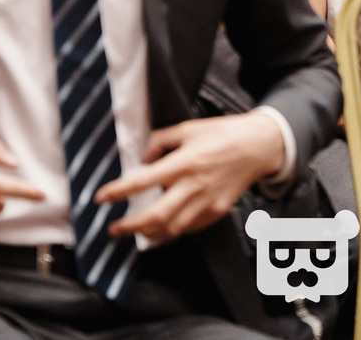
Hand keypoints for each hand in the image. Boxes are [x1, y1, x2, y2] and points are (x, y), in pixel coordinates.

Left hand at [95, 112, 284, 239]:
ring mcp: (207, 201)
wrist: (258, 146)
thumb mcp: (189, 128)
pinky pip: (191, 227)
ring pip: (172, 228)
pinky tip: (165, 226)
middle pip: (156, 216)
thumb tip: (142, 157)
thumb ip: (162, 140)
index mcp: (184, 162)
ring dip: (150, 233)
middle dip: (130, 226)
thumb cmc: (225, 133)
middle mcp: (193, 185)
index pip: (143, 181)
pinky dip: (174, 230)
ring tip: (137, 231)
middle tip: (114, 228)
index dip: (119, 191)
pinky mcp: (217, 211)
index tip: (102, 197)